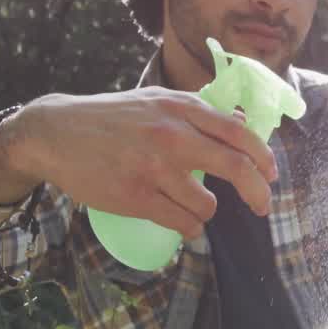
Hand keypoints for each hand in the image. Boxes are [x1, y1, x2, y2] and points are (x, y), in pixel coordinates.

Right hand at [0, 87, 277, 239]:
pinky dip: (190, 227)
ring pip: (208, 204)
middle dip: (257, 193)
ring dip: (207, 213)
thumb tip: (243, 124)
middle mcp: (172, 135)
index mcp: (181, 108)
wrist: (56, 132)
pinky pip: (183, 223)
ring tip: (192, 208)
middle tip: (261, 207)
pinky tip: (182, 222)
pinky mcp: (135, 196)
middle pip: (236, 169)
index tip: (271, 175)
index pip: (240, 134)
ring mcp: (154, 167)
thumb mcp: (156, 101)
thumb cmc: (112, 117)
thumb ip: (197, 112)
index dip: (263, 158)